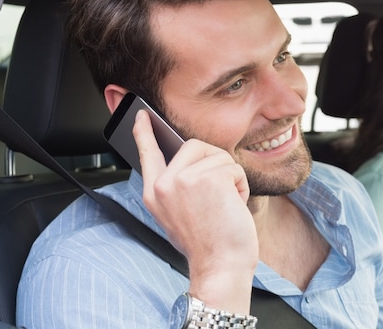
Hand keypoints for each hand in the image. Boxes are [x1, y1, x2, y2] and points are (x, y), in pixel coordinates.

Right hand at [132, 109, 257, 312]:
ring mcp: (183, 179)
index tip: (141, 115)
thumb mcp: (180, 213)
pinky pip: (233, 167)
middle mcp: (163, 184)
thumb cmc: (208, 243)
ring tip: (224, 205)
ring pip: (218, 156)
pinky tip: (233, 206)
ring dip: (231, 178)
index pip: (146, 154)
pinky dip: (241, 185)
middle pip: (194, 146)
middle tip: (219, 194)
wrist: (221, 267)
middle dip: (216, 164)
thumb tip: (193, 157)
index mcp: (154, 194)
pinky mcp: (208, 178)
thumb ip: (179, 184)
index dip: (144, 132)